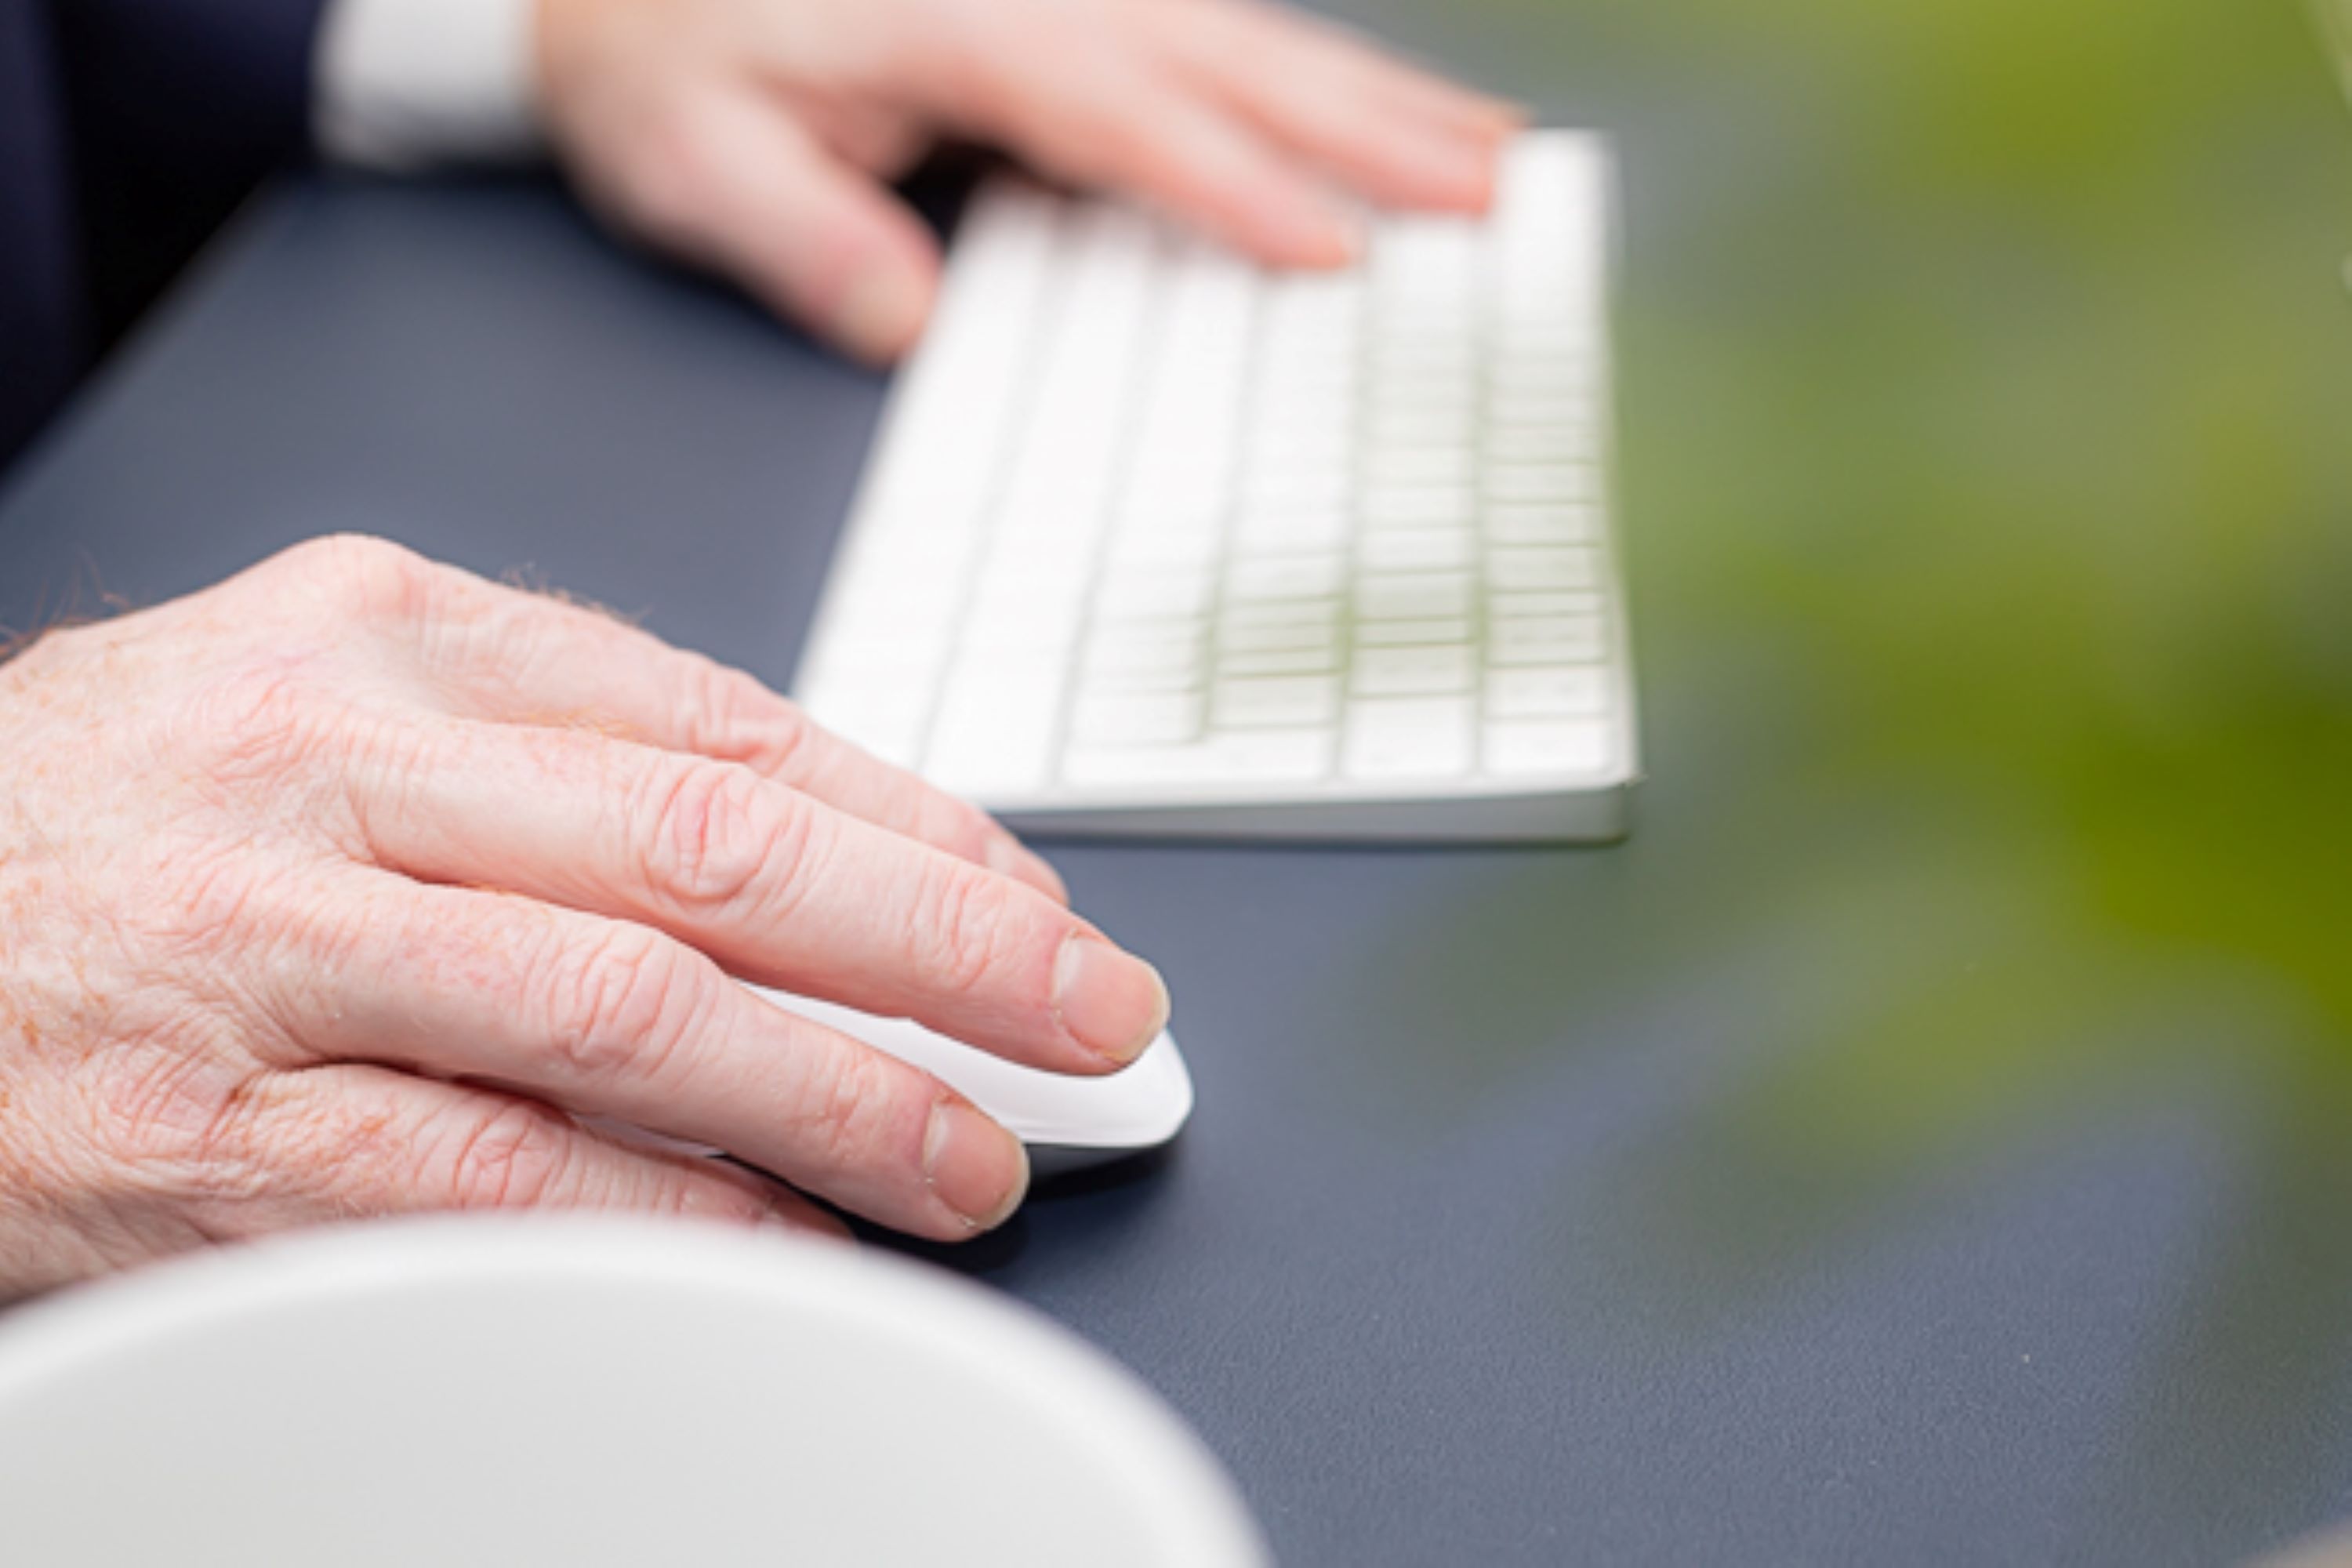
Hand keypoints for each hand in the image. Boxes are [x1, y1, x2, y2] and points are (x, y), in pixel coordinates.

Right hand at [0, 537, 1168, 1297]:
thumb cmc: (120, 820)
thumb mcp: (331, 706)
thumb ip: (556, 759)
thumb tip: (827, 852)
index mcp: (388, 637)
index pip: (725, 725)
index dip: (918, 826)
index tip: (1036, 901)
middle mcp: (336, 767)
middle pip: (716, 848)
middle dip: (942, 942)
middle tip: (1089, 1013)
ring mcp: (270, 948)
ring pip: (630, 1011)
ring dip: (841, 1094)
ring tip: (976, 1155)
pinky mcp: (208, 1136)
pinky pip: (490, 1177)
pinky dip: (668, 1216)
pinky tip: (788, 1239)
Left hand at [533, 0, 1520, 360]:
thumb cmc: (660, 67)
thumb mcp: (691, 162)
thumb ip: (801, 238)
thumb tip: (911, 317)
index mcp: (954, 26)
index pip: (1124, 118)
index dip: (1235, 190)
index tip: (1336, 258)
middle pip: (1233, 59)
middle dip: (1374, 128)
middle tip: (1497, 194)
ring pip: (1250, 37)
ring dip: (1375, 95)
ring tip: (1493, 151)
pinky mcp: (1069, 3)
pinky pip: (1218, 35)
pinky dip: (1311, 76)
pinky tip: (1372, 107)